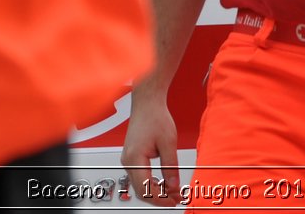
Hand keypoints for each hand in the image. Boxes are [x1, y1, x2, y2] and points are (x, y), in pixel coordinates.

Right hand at [120, 92, 183, 206]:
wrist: (147, 103)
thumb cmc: (155, 117)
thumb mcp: (168, 142)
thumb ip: (170, 166)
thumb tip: (173, 185)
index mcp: (135, 159)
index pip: (145, 188)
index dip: (160, 199)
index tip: (173, 201)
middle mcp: (128, 161)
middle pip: (141, 190)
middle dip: (159, 197)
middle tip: (176, 199)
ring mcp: (128, 160)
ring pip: (140, 185)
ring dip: (156, 191)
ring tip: (174, 192)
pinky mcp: (132, 157)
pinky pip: (140, 176)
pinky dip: (152, 182)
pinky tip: (165, 183)